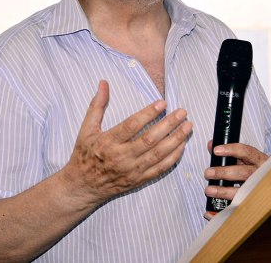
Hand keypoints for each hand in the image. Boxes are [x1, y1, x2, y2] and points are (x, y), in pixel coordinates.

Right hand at [63, 80, 192, 206]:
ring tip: (187, 126)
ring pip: (158, 154)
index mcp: (108, 142)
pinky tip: (182, 145)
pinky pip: (160, 169)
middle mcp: (121, 157)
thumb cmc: (84, 155)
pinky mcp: (139, 180)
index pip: (132, 126)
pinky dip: (173, 157)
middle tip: (182, 112)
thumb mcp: (86, 129)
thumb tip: (103, 83)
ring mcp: (132, 170)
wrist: (83, 187)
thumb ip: (97, 105)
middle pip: (149, 139)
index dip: (148, 114)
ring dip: (176, 140)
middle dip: (169, 125)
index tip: (162, 103)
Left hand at [203, 141, 267, 219]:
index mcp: (259, 160)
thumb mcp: (245, 158)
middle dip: (224, 173)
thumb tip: (211, 145)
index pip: (246, 152)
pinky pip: (237, 210)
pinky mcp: (253, 205)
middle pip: (243, 173)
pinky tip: (209, 213)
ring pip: (242, 192)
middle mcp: (261, 174)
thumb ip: (228, 152)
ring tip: (209, 190)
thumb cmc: (254, 168)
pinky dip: (221, 213)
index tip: (216, 151)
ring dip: (223, 192)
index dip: (231, 150)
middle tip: (208, 173)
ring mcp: (258, 190)